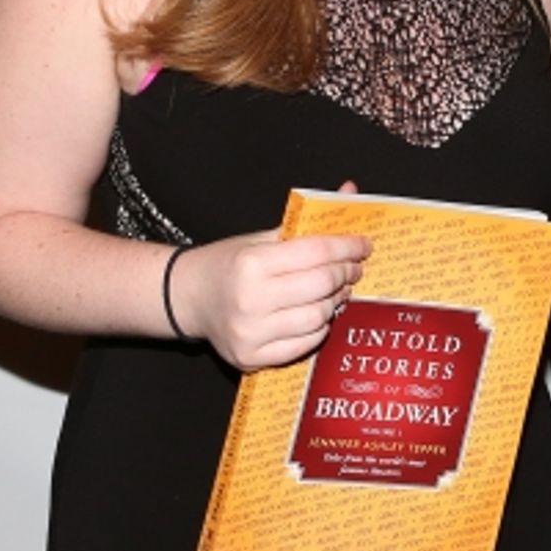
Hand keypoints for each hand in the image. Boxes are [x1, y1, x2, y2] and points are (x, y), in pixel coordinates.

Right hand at [169, 228, 369, 371]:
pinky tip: (317, 314)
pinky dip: (319, 328)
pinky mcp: (252, 358)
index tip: (363, 245)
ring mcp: (251, 332)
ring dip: (335, 302)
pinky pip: (305, 344)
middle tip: (353, 268)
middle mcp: (250, 299)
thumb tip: (349, 191)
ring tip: (336, 291)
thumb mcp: (262, 238)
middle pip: (321, 285)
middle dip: (345, 274)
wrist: (188, 298)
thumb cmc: (229, 264)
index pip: (316, 251)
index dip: (347, 247)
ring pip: (318, 317)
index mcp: (252, 262)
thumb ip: (307, 221)